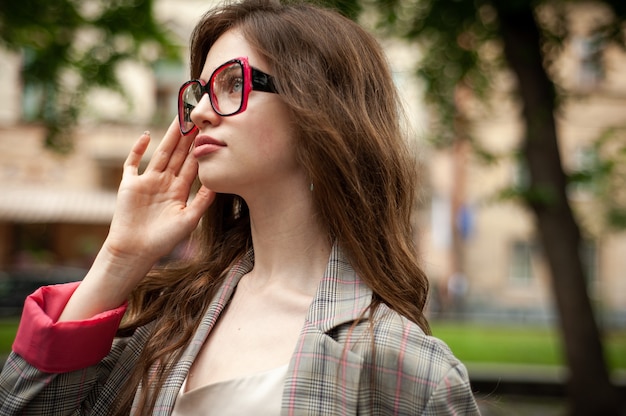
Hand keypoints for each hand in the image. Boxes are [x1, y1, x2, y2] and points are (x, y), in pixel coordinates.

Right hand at [104, 118, 214, 266]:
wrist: (135, 251)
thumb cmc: (163, 240)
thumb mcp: (189, 219)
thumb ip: (202, 200)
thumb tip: (219, 182)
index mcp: (179, 190)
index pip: (192, 164)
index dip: (200, 148)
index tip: (210, 132)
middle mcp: (164, 182)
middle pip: (178, 154)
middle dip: (187, 136)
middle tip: (196, 116)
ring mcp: (147, 182)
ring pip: (160, 154)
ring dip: (169, 137)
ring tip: (178, 119)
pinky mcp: (129, 184)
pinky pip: (132, 163)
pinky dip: (137, 149)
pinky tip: (146, 135)